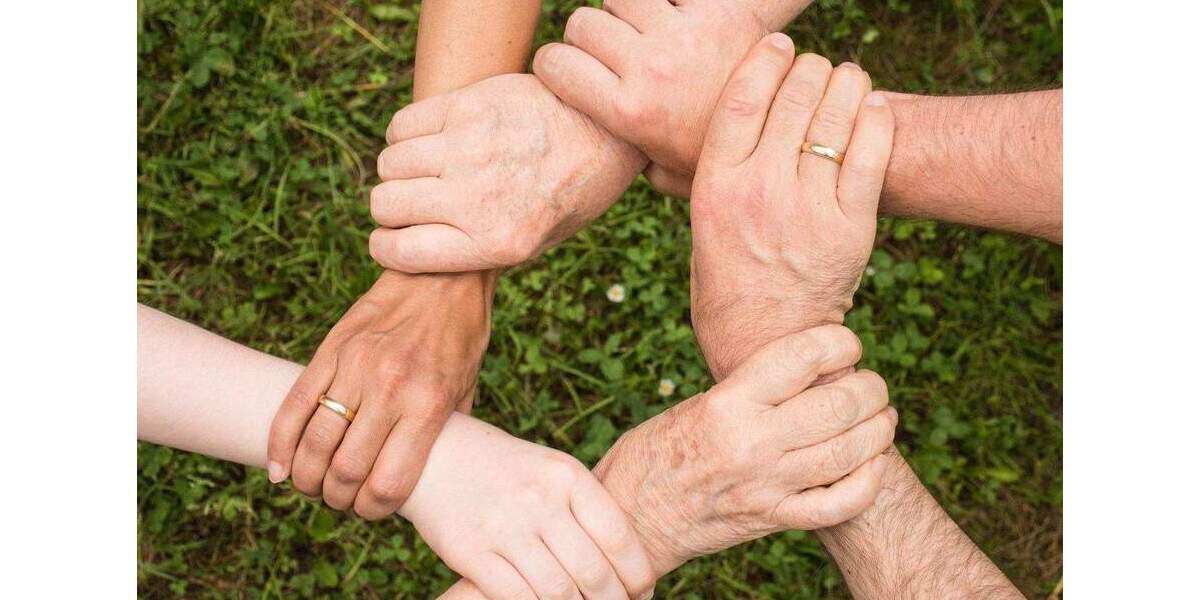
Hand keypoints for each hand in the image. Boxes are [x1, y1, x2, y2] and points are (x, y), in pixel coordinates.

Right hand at [267, 270, 492, 518]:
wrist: (443, 274)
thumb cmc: (460, 336)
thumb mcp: (466, 389)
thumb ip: (443, 434)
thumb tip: (424, 476)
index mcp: (427, 405)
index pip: (388, 483)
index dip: (373, 510)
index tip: (371, 510)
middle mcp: (389, 389)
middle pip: (345, 470)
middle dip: (338, 498)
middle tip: (340, 500)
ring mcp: (355, 367)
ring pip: (314, 443)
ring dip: (307, 477)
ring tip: (313, 485)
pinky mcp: (331, 349)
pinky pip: (294, 404)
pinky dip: (280, 443)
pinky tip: (280, 467)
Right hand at [368, 73, 646, 272]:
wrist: (606, 130)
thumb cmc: (570, 192)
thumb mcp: (537, 243)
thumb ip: (478, 252)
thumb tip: (414, 252)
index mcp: (497, 243)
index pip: (399, 252)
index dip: (387, 247)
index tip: (393, 239)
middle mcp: (478, 198)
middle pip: (385, 205)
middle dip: (391, 209)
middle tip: (414, 203)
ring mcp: (470, 148)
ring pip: (389, 163)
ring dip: (399, 170)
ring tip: (426, 170)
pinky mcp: (467, 106)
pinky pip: (401, 125)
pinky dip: (404, 136)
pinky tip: (430, 141)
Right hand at [401, 415, 655, 599]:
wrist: (436, 455)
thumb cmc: (507, 470)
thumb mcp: (551, 472)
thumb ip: (586, 508)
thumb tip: (628, 565)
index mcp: (566, 475)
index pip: (618, 537)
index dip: (638, 576)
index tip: (642, 593)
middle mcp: (538, 499)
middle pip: (593, 572)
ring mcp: (503, 527)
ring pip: (558, 592)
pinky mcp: (470, 552)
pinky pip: (516, 598)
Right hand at [533, 1, 812, 195]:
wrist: (790, 123)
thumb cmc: (727, 155)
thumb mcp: (672, 173)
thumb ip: (633, 164)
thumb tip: (599, 170)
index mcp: (629, 112)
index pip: (554, 64)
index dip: (554, 63)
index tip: (568, 70)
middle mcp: (648, 70)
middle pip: (583, 23)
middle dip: (590, 35)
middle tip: (611, 52)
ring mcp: (680, 36)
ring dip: (625, 10)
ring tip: (643, 31)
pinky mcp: (712, 10)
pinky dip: (664, 0)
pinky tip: (674, 16)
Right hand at [594, 325, 896, 573]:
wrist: (631, 515)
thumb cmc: (658, 450)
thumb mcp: (699, 404)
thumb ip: (753, 389)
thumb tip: (812, 369)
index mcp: (728, 402)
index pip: (804, 356)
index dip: (840, 342)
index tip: (847, 344)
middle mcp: (751, 442)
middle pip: (839, 404)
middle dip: (871, 388)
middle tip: (872, 385)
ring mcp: (766, 485)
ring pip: (850, 451)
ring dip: (879, 429)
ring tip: (882, 417)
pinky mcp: (773, 519)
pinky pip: (839, 503)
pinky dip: (868, 482)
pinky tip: (872, 464)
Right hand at [689, 34, 894, 378]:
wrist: (765, 344)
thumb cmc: (726, 284)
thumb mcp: (699, 227)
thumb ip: (700, 179)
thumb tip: (679, 139)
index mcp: (715, 187)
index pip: (741, 98)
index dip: (764, 60)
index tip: (778, 44)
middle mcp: (760, 191)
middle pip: (793, 97)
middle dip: (810, 68)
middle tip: (816, 67)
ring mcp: (807, 208)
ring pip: (835, 117)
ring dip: (846, 84)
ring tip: (848, 78)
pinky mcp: (850, 227)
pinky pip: (871, 153)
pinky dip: (876, 119)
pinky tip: (873, 106)